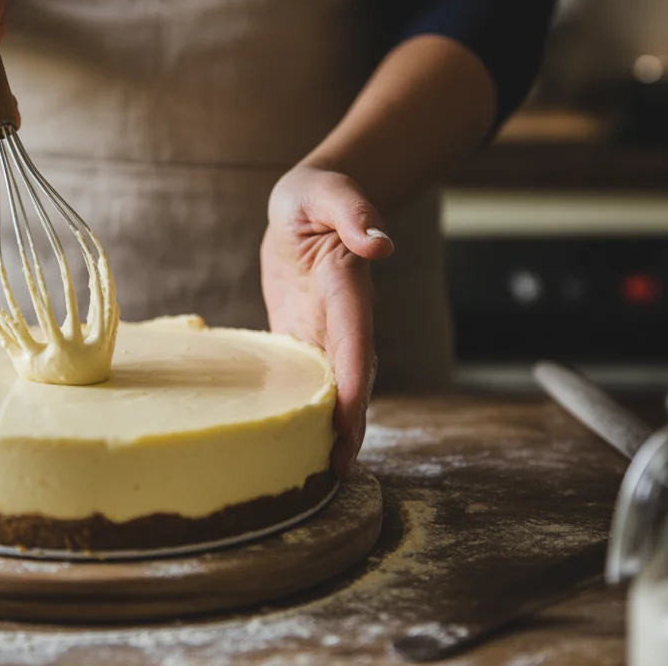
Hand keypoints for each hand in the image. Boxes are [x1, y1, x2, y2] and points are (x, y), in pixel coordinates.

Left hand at [261, 166, 393, 476]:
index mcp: (349, 291)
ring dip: (328, 428)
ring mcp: (324, 333)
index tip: (348, 428)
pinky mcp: (302, 338)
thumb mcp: (329, 193)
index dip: (353, 389)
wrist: (303, 206)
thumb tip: (379, 243)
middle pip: (352, 381)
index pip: (356, 347)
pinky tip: (288, 442)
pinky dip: (304, 410)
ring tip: (315, 473)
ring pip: (332, 388)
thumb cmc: (315, 195)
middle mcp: (343, 321)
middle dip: (349, 426)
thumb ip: (354, 213)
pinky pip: (307, 379)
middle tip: (336, 471)